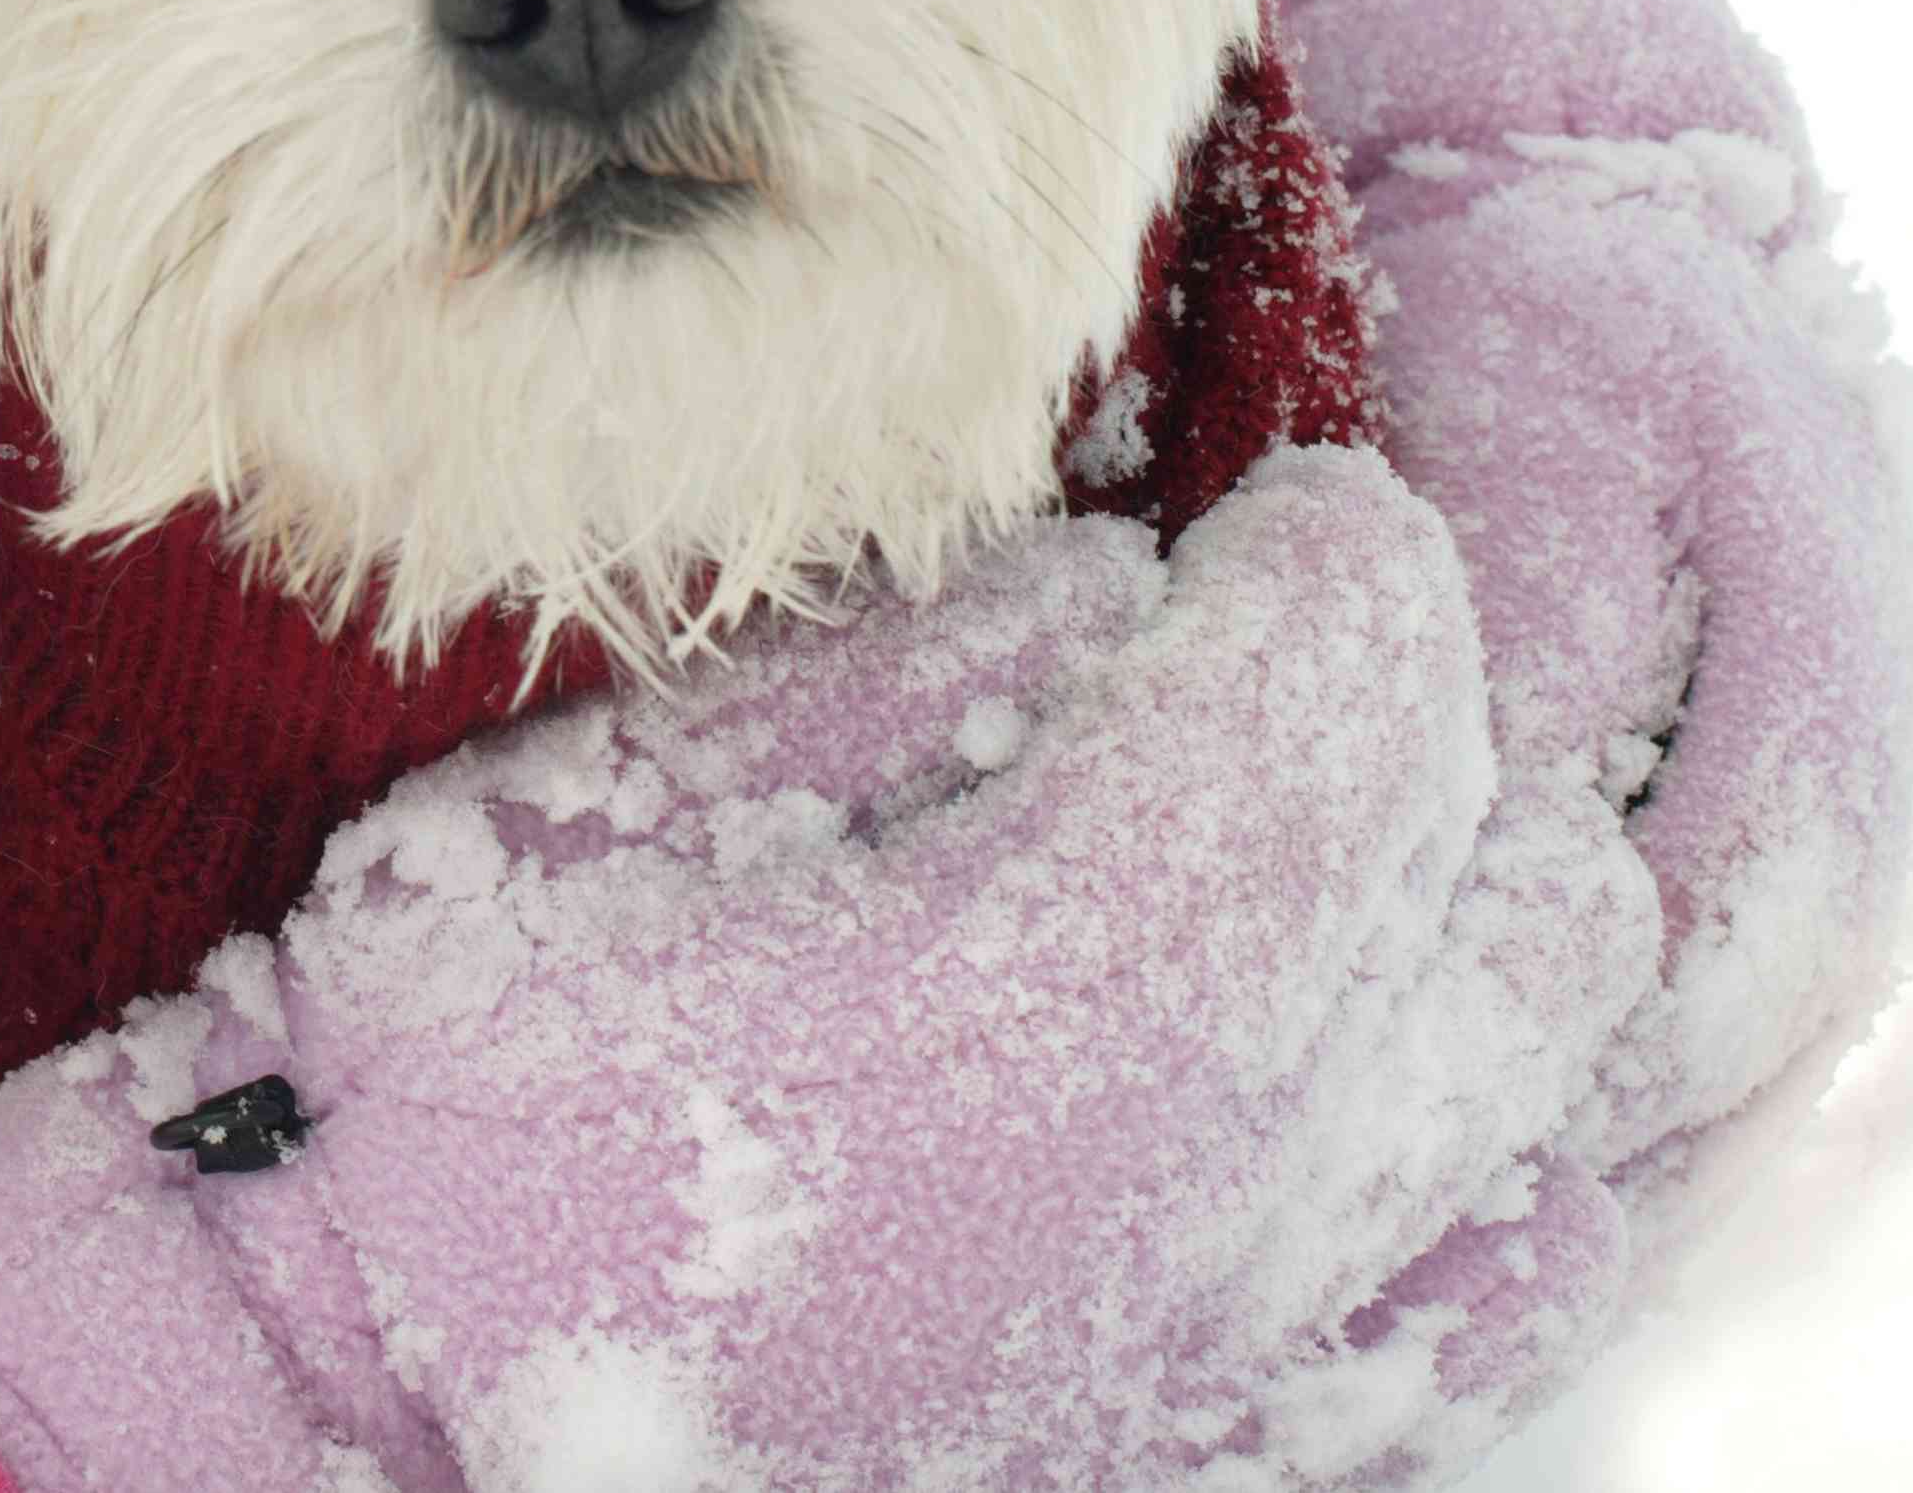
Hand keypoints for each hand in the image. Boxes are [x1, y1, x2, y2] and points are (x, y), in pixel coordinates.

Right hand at [0, 443, 1648, 1491]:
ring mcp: (1251, 1358)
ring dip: (1486, 932)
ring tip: (1342, 856)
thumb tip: (1110, 589)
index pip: (1360, 706)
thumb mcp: (617, 801)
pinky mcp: (1233, 1447)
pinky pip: (1521, 1289)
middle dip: (1434, 739)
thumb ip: (904, 676)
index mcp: (1059, 995)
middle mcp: (1220, 1203)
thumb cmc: (449, 1077)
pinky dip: (1511, 1157)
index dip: (1349, 564)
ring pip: (1560, 1102)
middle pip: (1523, 896)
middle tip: (1294, 668)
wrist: (353, 1406)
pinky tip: (1391, 1082)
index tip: (1289, 513)